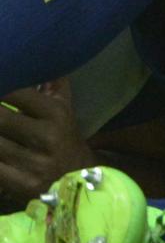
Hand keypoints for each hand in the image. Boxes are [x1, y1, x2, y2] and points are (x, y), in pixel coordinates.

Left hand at [0, 83, 93, 209]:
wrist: (80, 180)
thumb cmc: (65, 138)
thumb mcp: (64, 110)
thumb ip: (52, 85)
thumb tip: (40, 58)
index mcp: (56, 113)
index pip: (17, 94)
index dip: (2, 87)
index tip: (0, 82)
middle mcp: (46, 136)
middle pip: (0, 119)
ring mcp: (33, 163)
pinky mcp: (21, 184)